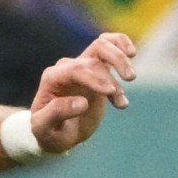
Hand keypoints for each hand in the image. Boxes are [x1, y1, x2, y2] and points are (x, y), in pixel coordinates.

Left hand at [29, 33, 135, 154]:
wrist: (57, 133)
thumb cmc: (49, 132)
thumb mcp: (44, 128)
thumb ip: (56, 113)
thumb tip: (82, 102)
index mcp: (52, 78)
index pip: (75, 70)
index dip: (95, 78)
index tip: (111, 92)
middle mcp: (66, 68)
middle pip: (93, 55)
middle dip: (114, 64)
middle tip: (130, 79)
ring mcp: (82, 66)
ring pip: (102, 46)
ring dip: (120, 57)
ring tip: (131, 78)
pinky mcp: (96, 70)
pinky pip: (108, 46)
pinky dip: (121, 44)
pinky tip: (132, 53)